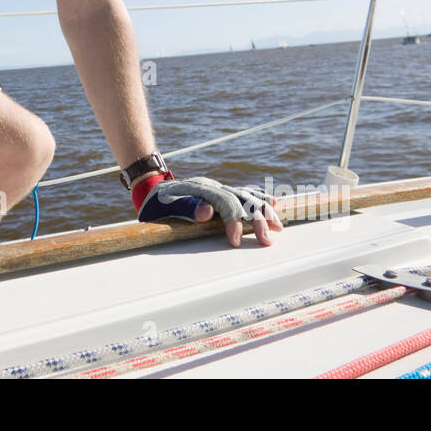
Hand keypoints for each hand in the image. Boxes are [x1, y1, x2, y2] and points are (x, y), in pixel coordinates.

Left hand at [137, 176, 282, 247]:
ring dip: (263, 211)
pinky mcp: (221, 192)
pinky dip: (259, 198)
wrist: (152, 190)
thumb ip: (185, 208)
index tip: (235, 242)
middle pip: (241, 199)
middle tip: (266, 241)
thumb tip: (206, 212)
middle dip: (256, 220)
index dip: (232, 221)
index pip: (223, 202)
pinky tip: (273, 203)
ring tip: (278, 228)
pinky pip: (244, 193)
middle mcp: (213, 187)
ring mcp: (218, 188)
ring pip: (247, 196)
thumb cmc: (157, 205)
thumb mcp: (164, 207)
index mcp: (199, 190)